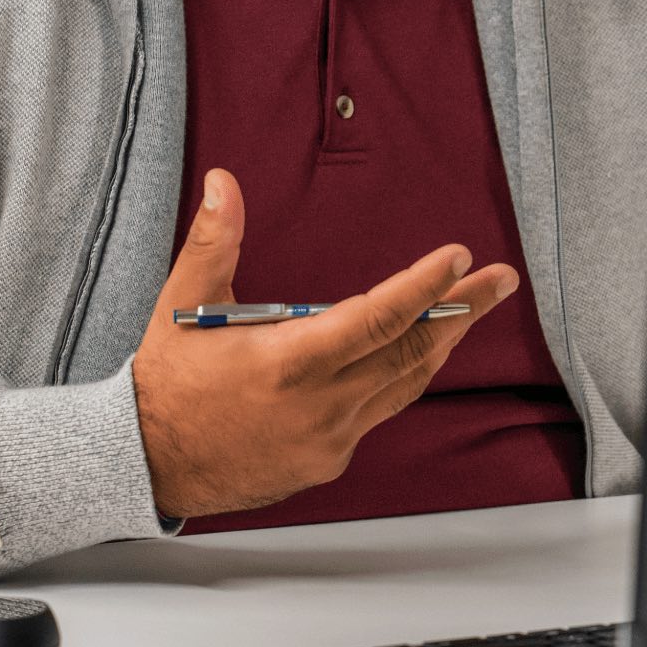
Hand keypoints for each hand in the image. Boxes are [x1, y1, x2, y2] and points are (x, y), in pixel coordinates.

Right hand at [131, 169, 520, 519]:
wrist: (148, 463)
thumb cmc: (167, 383)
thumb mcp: (183, 303)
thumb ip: (214, 240)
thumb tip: (224, 182)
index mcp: (288, 363)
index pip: (376, 318)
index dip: (423, 286)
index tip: (458, 258)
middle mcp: (319, 406)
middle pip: (409, 352)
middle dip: (460, 311)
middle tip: (499, 280)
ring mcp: (328, 439)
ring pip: (402, 385)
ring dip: (439, 344)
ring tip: (468, 311)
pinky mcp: (327, 461)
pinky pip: (377, 413)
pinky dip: (398, 379)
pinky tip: (409, 356)